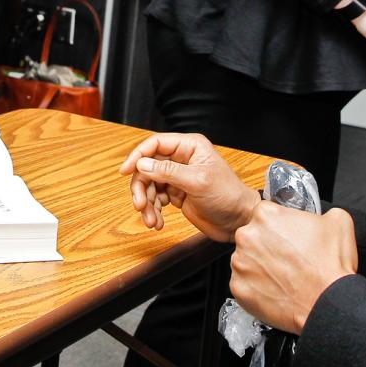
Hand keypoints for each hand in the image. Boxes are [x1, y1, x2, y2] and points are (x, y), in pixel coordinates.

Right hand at [120, 133, 258, 242]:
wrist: (240, 221)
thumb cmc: (228, 196)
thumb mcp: (197, 181)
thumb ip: (168, 172)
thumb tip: (142, 164)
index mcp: (189, 147)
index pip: (155, 144)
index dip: (138, 156)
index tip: (125, 171)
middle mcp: (182, 159)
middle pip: (148, 166)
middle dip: (141, 187)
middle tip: (140, 205)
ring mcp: (178, 177)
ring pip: (149, 184)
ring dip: (146, 203)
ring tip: (151, 219)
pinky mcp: (177, 194)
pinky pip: (156, 198)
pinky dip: (153, 211)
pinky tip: (158, 222)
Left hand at [230, 203, 357, 333]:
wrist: (328, 303)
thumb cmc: (330, 267)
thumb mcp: (339, 221)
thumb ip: (322, 212)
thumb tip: (319, 217)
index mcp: (266, 215)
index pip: (266, 214)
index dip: (279, 227)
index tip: (287, 237)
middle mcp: (247, 236)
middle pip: (252, 237)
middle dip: (267, 246)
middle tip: (287, 259)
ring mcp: (240, 263)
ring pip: (246, 261)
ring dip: (260, 267)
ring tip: (283, 276)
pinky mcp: (238, 287)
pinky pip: (244, 284)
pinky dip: (257, 287)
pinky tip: (276, 289)